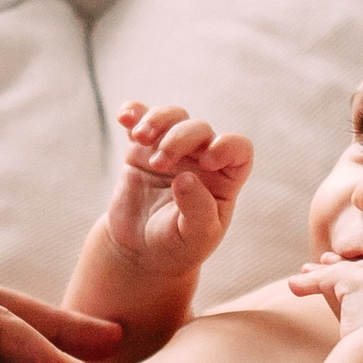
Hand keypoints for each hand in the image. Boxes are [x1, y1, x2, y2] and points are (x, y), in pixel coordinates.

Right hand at [101, 104, 253, 274]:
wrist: (141, 250)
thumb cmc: (177, 245)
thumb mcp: (195, 238)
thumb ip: (198, 211)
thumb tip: (186, 178)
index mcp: (224, 179)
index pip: (238, 148)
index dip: (228, 146)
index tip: (207, 161)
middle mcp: (201, 158)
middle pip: (199, 129)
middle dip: (179, 139)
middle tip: (159, 163)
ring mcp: (172, 149)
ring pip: (173, 116)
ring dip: (157, 120)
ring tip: (140, 137)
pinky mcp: (142, 148)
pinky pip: (140, 119)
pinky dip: (133, 113)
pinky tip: (124, 118)